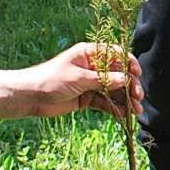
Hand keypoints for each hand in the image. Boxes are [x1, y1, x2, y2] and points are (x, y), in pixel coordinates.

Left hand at [25, 43, 143, 119]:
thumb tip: (126, 80)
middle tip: (138, 97)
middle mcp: (92, 67)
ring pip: (113, 90)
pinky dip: (114, 108)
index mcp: (89, 54)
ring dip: (124, 99)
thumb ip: (103, 80)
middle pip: (117, 75)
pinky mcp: (86, 98)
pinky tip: (123, 114)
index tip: (137, 74)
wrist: (31, 97)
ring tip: (135, 111)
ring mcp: (90, 83)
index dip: (128, 63)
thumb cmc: (51, 79)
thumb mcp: (79, 78)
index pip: (115, 55)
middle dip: (129, 86)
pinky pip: (104, 102)